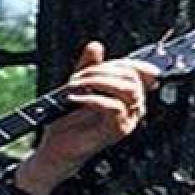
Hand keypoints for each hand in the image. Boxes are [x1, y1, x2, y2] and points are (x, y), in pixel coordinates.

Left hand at [14, 42, 159, 194]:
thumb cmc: (67, 122)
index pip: (138, 70)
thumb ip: (87, 66)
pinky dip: (92, 99)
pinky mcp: (118, 131)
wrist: (56, 148)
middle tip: (78, 77)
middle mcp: (133, 107)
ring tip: (75, 86)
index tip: (97, 62)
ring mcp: (128, 120)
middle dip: (102, 70)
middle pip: (132, 77)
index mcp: (127, 96)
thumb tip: (95, 46)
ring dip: (98, 82)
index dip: (120, 62)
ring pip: (127, 89)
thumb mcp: (77, 86)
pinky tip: (75, 99)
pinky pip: (114, 107)